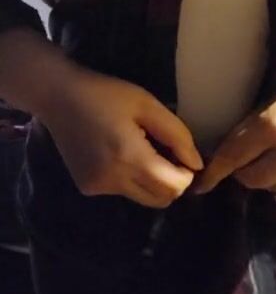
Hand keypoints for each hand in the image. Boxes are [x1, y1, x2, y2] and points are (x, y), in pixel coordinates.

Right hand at [40, 66, 202, 207]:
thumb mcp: (148, 105)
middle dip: (172, 181)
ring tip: (143, 151)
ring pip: (143, 198)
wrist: (59, 97)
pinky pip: (123, 192)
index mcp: (130, 157)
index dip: (186, 174)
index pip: (174, 187)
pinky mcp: (88, 188)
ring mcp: (98, 188)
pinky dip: (131, 179)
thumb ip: (177, 135)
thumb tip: (197, 165)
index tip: (182, 154)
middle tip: (167, 154)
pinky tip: (119, 154)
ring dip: (152, 182)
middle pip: (161, 199)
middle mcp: (113, 180)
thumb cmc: (107, 94)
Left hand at [193, 49, 275, 194]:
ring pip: (271, 185)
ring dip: (266, 174)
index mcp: (273, 126)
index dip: (215, 172)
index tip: (201, 184)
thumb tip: (229, 151)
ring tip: (274, 156)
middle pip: (250, 179)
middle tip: (243, 159)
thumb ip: (253, 127)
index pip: (233, 156)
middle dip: (241, 172)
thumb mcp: (275, 100)